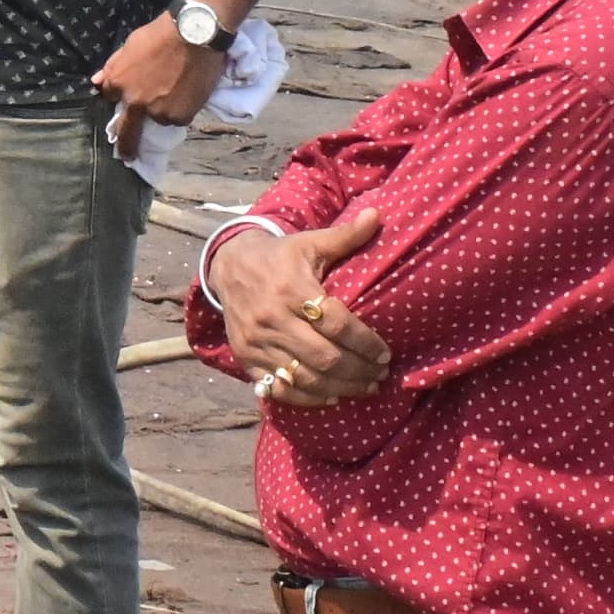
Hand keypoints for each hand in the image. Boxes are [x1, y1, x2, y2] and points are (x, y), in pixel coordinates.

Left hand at [94, 10, 230, 157]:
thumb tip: (96, 81)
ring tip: (176, 89)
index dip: (120, 94)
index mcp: (118, 83)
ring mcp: (158, 113)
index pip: (110, 97)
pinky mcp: (180, 117)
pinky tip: (188, 92)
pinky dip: (182, 109)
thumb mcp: (130, 45)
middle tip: (127, 156)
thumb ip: (114, 66)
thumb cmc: (160, 34)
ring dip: (163, 110)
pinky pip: (179, 118)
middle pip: (127, 130)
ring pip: (159, 118)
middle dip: (125, 146)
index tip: (125, 98)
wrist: (195, 36)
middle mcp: (135, 103)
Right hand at [208, 209, 393, 406]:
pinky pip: (280, 388)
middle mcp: (271, 318)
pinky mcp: (246, 358)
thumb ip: (346, 235)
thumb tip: (380, 215)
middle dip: (360, 370)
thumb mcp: (310, 243)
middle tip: (381, 375)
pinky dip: (309, 398)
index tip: (386, 353)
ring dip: (341, 387)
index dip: (366, 343)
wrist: (228, 267)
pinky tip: (332, 396)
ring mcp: (256, 342)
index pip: (336, 324)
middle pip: (325, 357)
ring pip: (306, 377)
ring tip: (365, 387)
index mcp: (290, 289)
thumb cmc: (279, 257)